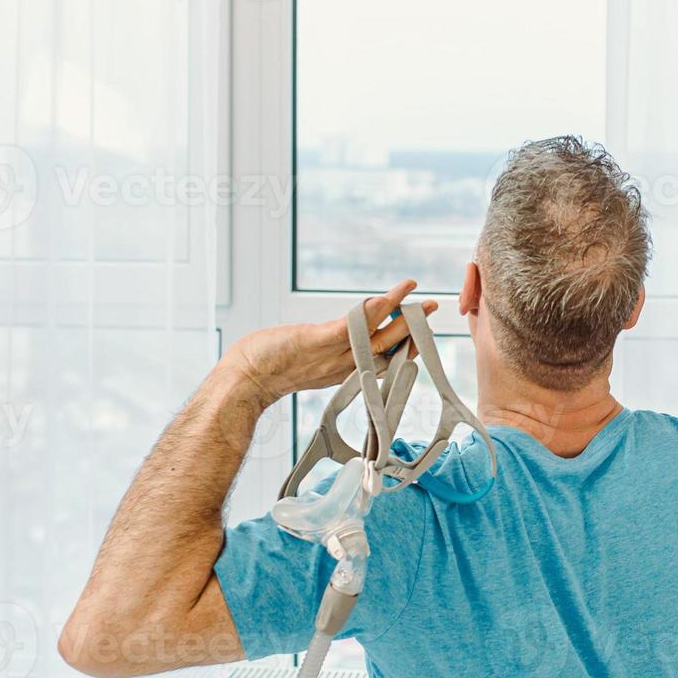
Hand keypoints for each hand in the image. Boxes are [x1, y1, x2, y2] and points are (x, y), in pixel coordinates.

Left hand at [223, 279, 436, 407]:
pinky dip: (376, 309)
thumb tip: (333, 344)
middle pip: (387, 345)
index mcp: (341, 367)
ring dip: (403, 317)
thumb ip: (321, 354)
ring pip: (377, 335)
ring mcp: (333, 352)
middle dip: (413, 329)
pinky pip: (354, 324)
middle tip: (434, 311)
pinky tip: (390, 297)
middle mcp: (343, 362)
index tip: (421, 338)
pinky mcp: (320, 340)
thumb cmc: (265, 367)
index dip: (403, 346)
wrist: (243, 381)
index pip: (380, 356)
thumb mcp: (300, 361)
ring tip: (423, 303)